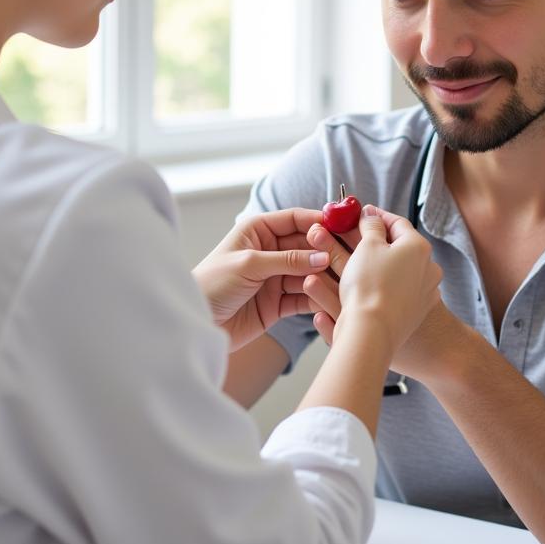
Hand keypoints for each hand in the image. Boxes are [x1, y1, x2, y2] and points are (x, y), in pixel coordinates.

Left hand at [192, 208, 331, 351]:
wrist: (196, 323)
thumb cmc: (211, 284)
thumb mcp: (249, 265)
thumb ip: (287, 260)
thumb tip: (322, 256)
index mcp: (257, 231)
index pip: (294, 219)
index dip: (318, 221)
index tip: (342, 226)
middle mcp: (269, 251)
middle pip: (306, 246)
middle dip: (325, 250)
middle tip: (348, 255)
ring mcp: (274, 278)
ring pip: (308, 272)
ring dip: (324, 275)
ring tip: (344, 279)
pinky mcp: (277, 303)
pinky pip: (304, 297)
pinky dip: (317, 297)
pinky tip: (330, 298)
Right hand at [305, 205, 440, 354]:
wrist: (372, 332)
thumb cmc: (368, 285)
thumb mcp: (367, 246)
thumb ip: (371, 225)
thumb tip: (372, 215)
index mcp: (419, 247)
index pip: (397, 223)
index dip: (377, 216)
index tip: (362, 214)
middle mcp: (429, 268)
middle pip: (402, 246)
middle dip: (380, 240)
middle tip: (358, 236)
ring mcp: (426, 292)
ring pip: (402, 269)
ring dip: (383, 263)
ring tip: (361, 262)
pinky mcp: (418, 312)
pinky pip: (402, 290)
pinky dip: (387, 284)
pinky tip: (371, 286)